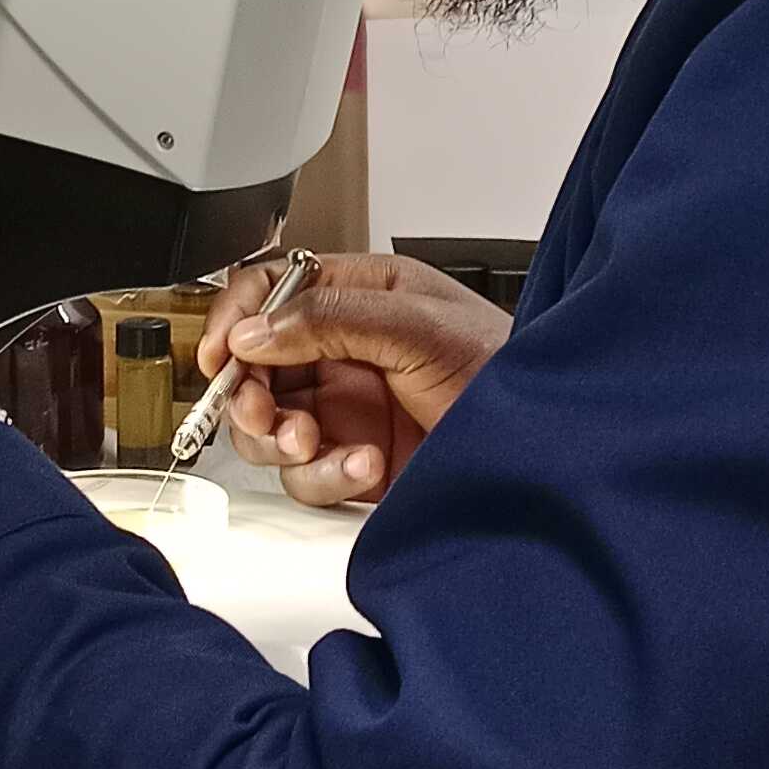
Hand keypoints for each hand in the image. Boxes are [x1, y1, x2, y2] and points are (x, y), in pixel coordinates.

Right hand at [200, 251, 507, 508]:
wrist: (549, 443)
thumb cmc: (505, 365)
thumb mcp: (419, 325)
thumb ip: (333, 318)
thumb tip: (256, 330)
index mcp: (358, 294)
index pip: (270, 292)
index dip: (235, 319)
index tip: (219, 354)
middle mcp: (343, 350)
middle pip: (254, 368)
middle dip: (249, 394)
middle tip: (262, 412)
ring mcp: (347, 410)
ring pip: (267, 427)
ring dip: (279, 440)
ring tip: (314, 443)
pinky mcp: (354, 462)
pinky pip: (306, 477)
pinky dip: (324, 476)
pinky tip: (364, 466)